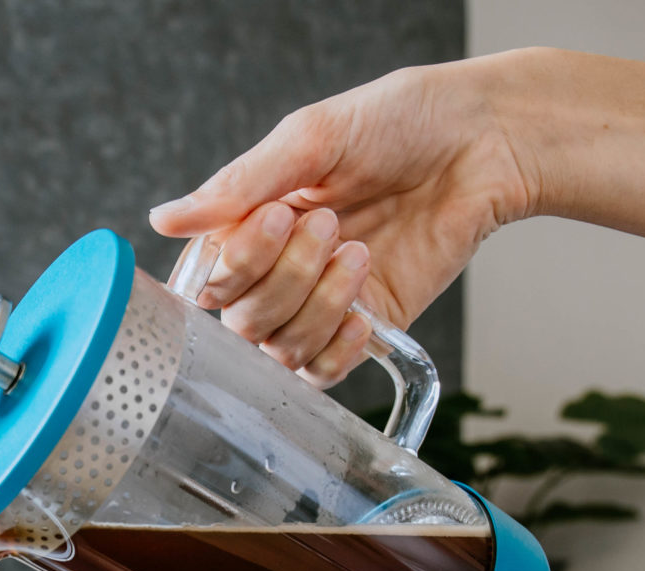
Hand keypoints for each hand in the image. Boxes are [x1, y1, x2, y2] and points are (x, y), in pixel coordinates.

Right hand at [150, 56, 535, 384]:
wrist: (481, 143)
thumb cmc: (398, 123)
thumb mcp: (311, 139)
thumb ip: (238, 185)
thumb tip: (163, 220)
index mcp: (249, 224)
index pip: (209, 279)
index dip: (238, 262)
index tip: (278, 215)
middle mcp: (275, 270)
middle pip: (241, 321)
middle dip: (286, 276)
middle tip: (331, 223)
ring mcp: (318, 304)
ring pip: (281, 349)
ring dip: (319, 303)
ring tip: (359, 249)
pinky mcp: (363, 328)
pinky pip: (323, 372)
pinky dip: (336, 350)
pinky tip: (359, 312)